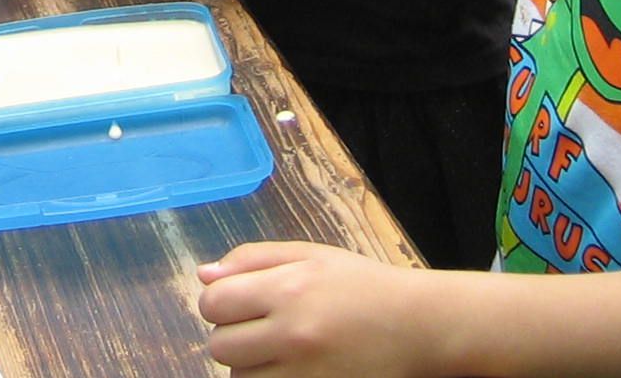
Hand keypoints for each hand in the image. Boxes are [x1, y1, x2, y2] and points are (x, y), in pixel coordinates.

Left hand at [198, 242, 436, 375]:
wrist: (417, 326)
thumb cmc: (361, 285)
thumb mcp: (310, 254)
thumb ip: (252, 259)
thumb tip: (204, 275)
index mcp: (288, 289)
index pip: (213, 304)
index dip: (220, 301)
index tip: (240, 301)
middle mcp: (293, 335)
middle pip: (220, 346)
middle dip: (233, 334)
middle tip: (262, 326)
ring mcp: (305, 374)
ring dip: (249, 364)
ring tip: (280, 349)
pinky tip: (289, 367)